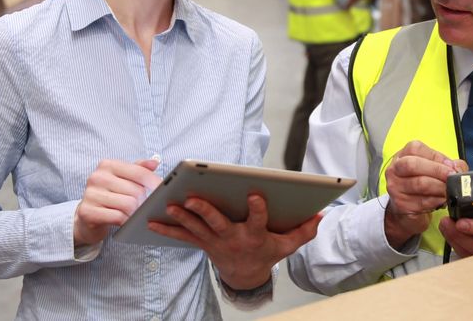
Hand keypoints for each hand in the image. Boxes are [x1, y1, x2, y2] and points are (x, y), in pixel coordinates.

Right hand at [74, 159, 162, 245]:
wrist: (87, 216)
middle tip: (146, 208)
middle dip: (144, 202)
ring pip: (128, 205)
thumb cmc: (109, 196)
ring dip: (136, 213)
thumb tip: (154, 162)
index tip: (164, 192)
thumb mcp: (123, 179)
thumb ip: (138, 169)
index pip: (139, 172)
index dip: (155, 183)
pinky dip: (126, 221)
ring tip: (136, 215)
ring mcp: (90, 194)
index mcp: (107, 165)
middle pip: (136, 191)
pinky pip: (117, 217)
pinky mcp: (87, 211)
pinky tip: (126, 222)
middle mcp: (97, 177)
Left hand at [149, 194, 321, 289]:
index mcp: (255, 236)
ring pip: (197, 228)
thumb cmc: (266, 253)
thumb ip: (304, 230)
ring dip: (182, 217)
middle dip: (205, 211)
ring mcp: (215, 242)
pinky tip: (151, 221)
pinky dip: (167, 229)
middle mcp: (233, 239)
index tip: (255, 194)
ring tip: (169, 204)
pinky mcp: (202, 243)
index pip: (258, 221)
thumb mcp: (288, 245)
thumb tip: (321, 215)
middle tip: (192, 198)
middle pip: (218, 223)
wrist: (245, 276)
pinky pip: (183, 236)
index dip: (258, 208)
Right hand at [383, 141, 466, 248]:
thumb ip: (447, 164)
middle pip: (413, 164)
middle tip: (452, 176)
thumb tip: (457, 167)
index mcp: (401, 156)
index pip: (415, 148)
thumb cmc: (421, 185)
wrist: (405, 210)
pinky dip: (437, 201)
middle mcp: (394, 170)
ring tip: (450, 189)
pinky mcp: (401, 205)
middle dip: (437, 170)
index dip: (436, 156)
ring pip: (420, 184)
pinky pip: (423, 202)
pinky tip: (443, 200)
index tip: (450, 165)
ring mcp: (395, 188)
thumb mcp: (431, 169)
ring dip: (440, 187)